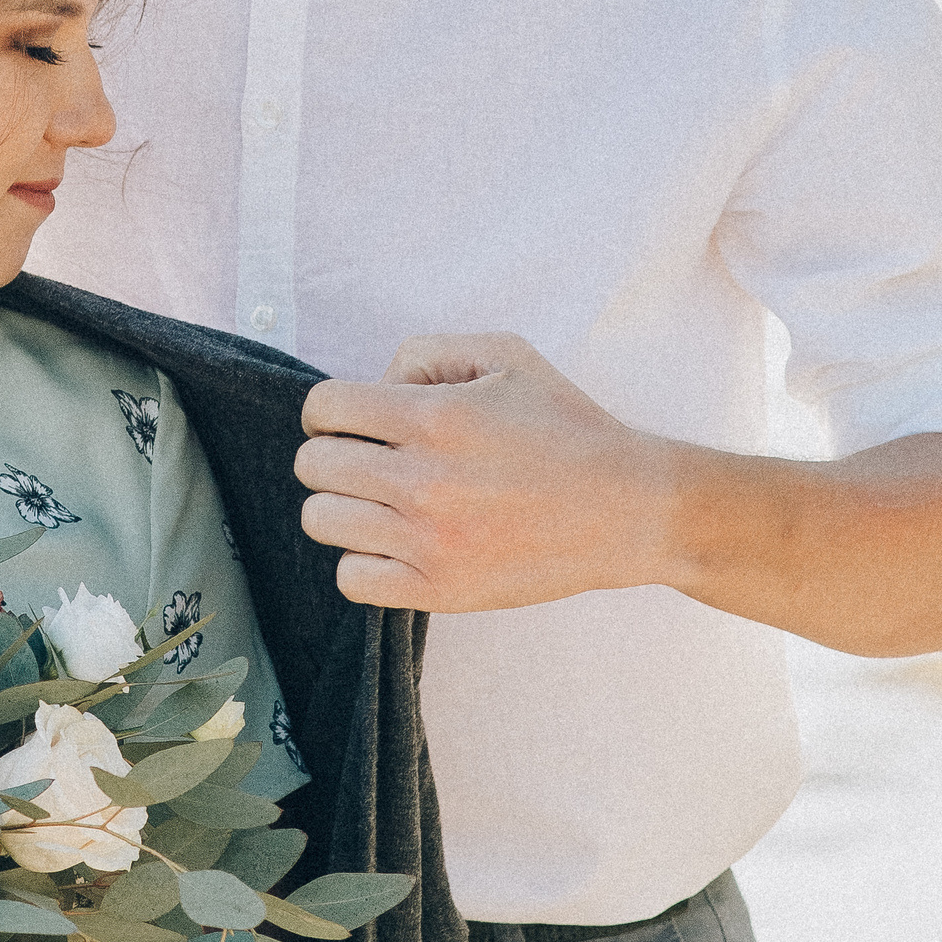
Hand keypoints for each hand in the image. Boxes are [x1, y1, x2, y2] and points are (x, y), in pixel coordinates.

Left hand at [297, 331, 650, 610]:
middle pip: (312, 466)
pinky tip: (395, 544)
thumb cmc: (567, 427)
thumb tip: (377, 384)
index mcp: (433, 417)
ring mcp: (429, 541)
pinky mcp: (441, 589)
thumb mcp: (506, 354)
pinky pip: (352, 579)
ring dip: (343, 506)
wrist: (628, 509)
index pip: (322, 408)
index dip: (331, 411)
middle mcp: (422, 480)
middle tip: (371, 461)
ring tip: (382, 503)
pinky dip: (362, 560)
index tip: (354, 422)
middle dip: (333, 454)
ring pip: (321, 521)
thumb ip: (427, 352)